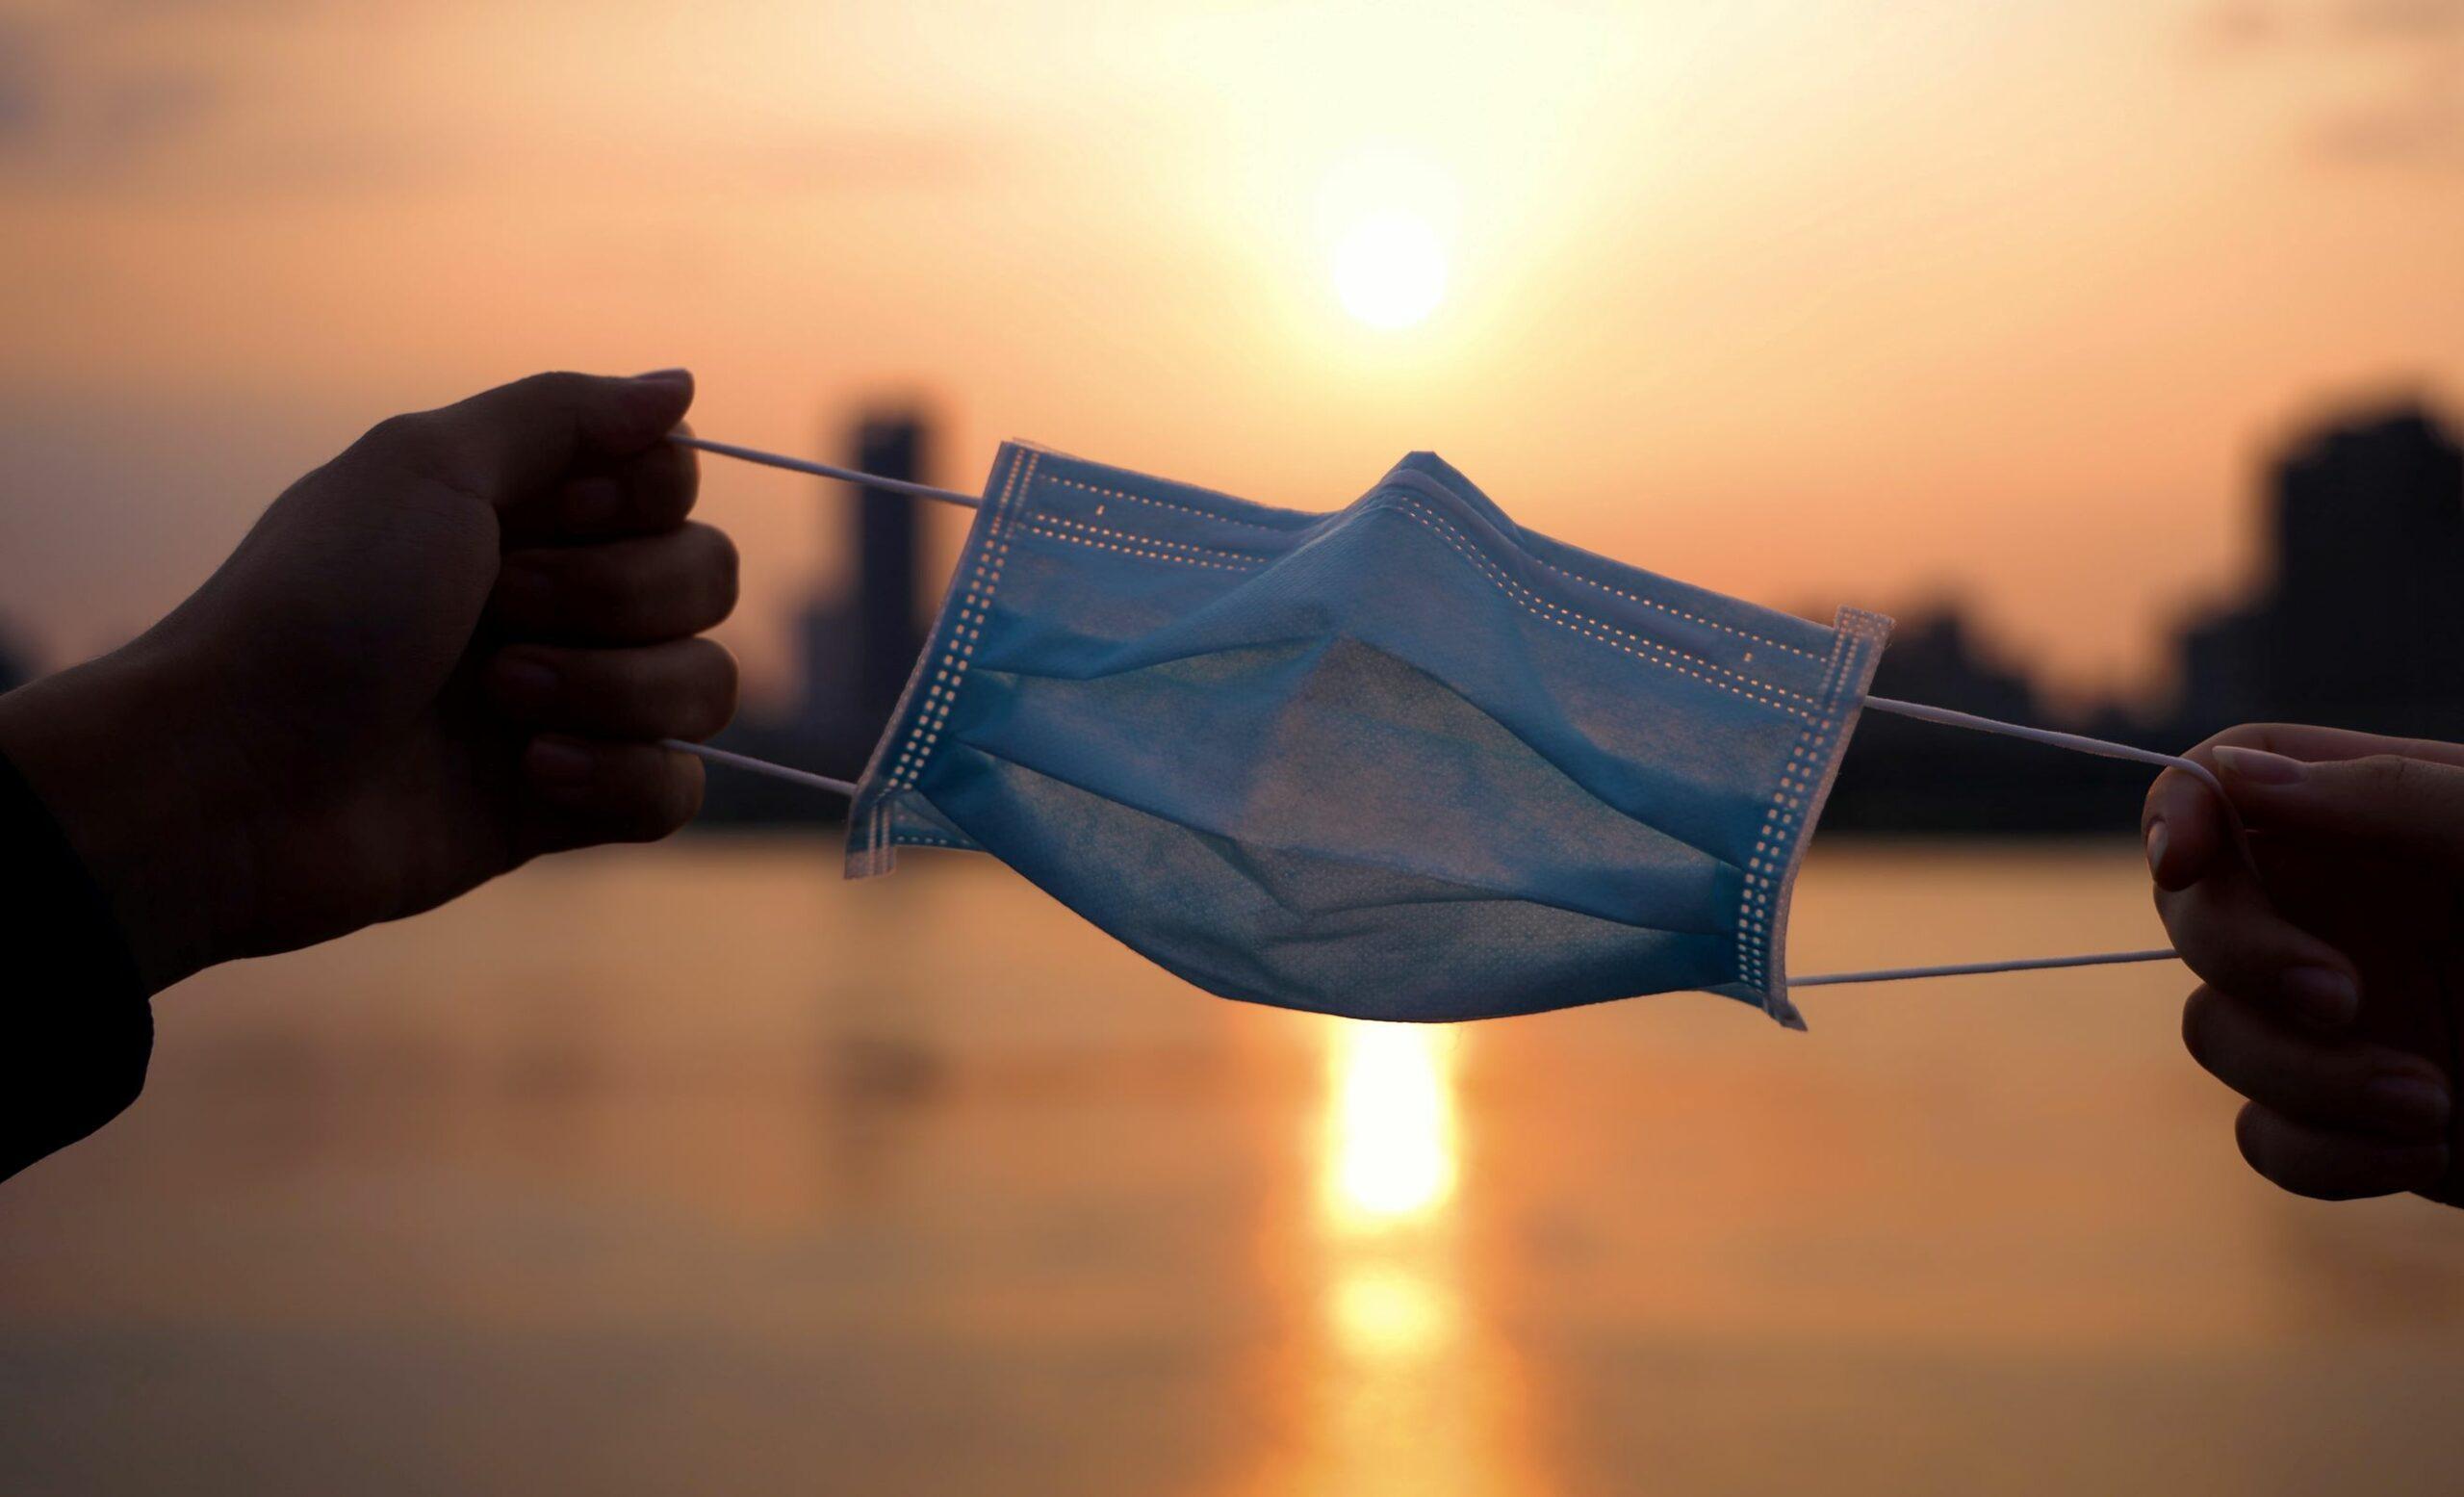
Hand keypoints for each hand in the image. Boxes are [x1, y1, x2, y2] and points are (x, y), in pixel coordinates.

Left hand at [0, 370, 737, 991]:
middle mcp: (561, 599)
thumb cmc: (316, 607)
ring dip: (614, 690)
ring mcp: (572, 703)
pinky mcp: (570, 803)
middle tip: (499, 611)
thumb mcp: (428, 467)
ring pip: (706, 687)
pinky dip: (621, 779)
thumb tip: (682, 383)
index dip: (637, 501)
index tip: (540, 518)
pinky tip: (533, 776)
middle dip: (618, 598)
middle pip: (708, 578)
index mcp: (526, 510)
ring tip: (500, 703)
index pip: (675, 482)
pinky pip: (675, 789)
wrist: (233, 778)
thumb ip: (564, 416)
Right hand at [2145, 725, 2463, 1204]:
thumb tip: (2235, 781)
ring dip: (2307, 1080)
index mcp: (2376, 820)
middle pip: (2195, 917)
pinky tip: (2429, 1149)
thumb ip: (2386, 798)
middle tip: (2346, 999)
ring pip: (2218, 1038)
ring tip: (2433, 1106)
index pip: (2224, 782)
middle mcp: (2341, 912)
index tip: (2188, 862)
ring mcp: (2340, 1022)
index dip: (2179, 813)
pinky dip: (2330, 1154)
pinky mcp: (2353, 1124)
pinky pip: (2267, 1139)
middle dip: (2249, 963)